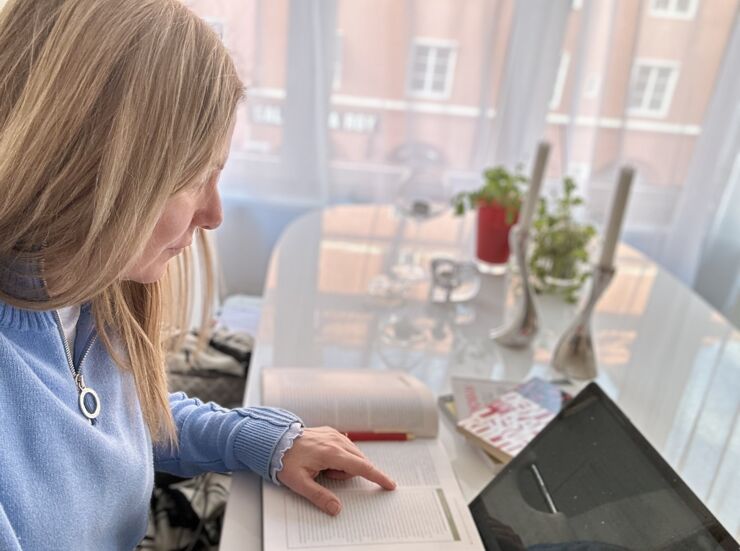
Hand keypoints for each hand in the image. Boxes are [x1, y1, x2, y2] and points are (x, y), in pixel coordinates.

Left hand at [277, 426, 395, 515]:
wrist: (276, 440)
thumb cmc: (286, 460)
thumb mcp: (300, 483)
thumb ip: (319, 496)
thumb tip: (336, 508)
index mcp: (331, 453)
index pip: (361, 467)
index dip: (377, 476)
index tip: (389, 484)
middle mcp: (336, 441)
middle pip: (358, 461)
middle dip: (348, 473)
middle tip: (327, 476)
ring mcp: (334, 434)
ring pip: (353, 454)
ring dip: (344, 465)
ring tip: (322, 468)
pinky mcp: (331, 432)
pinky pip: (345, 447)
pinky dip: (340, 456)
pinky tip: (324, 459)